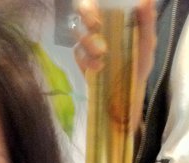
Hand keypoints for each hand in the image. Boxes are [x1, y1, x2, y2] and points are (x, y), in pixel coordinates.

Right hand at [73, 0, 156, 129]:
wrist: (128, 92)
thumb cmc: (139, 64)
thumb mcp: (146, 43)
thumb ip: (147, 22)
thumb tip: (147, 0)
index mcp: (113, 16)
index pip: (97, 1)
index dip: (91, 4)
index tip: (99, 11)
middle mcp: (98, 25)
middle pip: (80, 10)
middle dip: (85, 15)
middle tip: (95, 26)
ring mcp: (87, 42)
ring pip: (77, 32)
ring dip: (87, 41)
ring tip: (101, 54)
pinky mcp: (81, 60)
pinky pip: (77, 53)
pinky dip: (86, 60)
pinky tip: (98, 67)